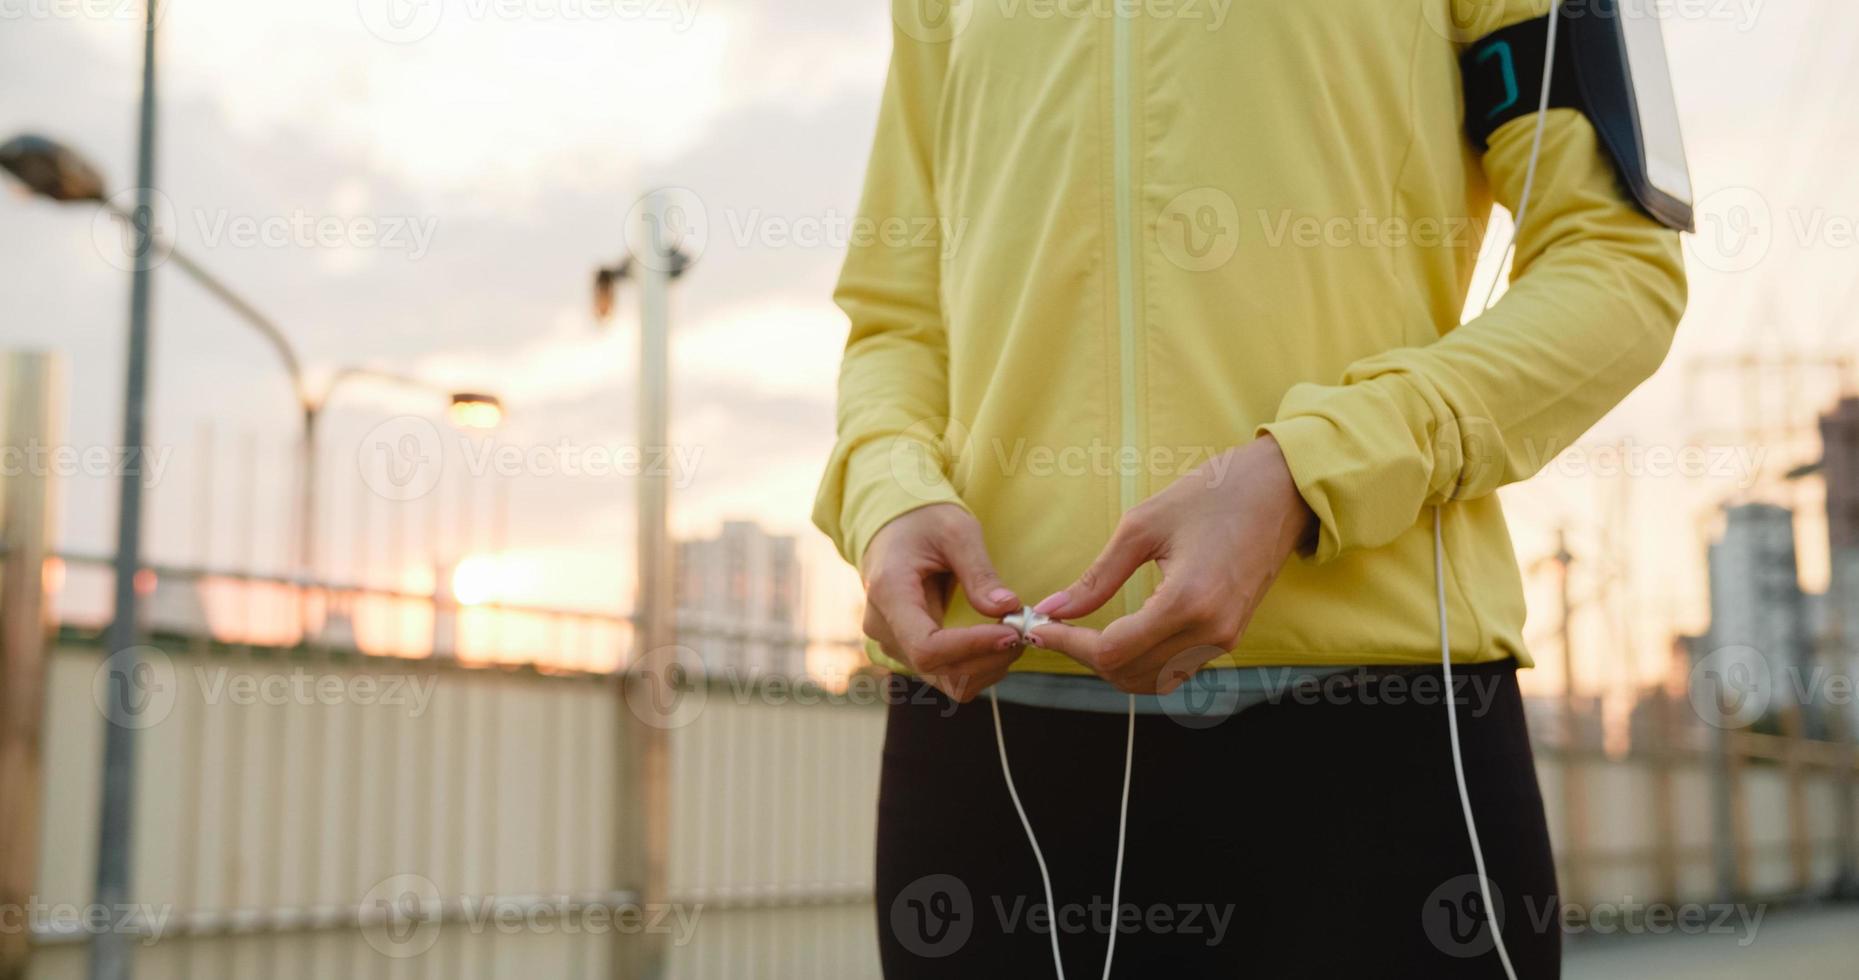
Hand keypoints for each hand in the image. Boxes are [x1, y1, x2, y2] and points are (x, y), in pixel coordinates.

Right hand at [860, 503, 1024, 701]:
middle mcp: (883, 627)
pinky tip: (997, 642)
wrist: (893, 525)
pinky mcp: (907, 650)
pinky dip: (977, 666)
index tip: (1011, 632)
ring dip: (986, 666)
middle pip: (938, 670)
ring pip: (944, 680)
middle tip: (1023, 630)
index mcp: (889, 592)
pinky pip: (945, 674)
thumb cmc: (924, 521)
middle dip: (988, 658)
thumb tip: (1007, 607)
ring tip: (1013, 634)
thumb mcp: (956, 532)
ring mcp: (892, 643)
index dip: (971, 647)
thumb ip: (980, 572)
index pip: (926, 646)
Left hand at [1030, 436, 1312, 693]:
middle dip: (1083, 656)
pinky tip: (1117, 636)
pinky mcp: (1229, 638)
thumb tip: (1054, 608)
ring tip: (1079, 633)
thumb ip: (1097, 577)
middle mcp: (1210, 631)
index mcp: (1188, 601)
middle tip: (1052, 627)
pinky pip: (1174, 669)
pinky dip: (1139, 663)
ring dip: (1110, 665)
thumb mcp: (1143, 526)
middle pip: (1128, 673)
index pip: (1113, 651)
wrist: (1279, 492)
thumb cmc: (1211, 495)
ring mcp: (1224, 640)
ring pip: (1150, 680)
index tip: (1038, 626)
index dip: (1068, 644)